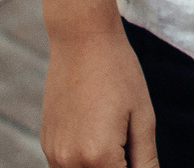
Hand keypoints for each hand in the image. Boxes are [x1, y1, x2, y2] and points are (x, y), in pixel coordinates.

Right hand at [40, 28, 156, 167]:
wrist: (81, 38)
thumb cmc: (118, 72)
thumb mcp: (143, 117)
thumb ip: (146, 161)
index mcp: (99, 156)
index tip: (139, 155)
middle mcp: (70, 161)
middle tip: (129, 145)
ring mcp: (54, 153)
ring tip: (114, 136)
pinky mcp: (47, 143)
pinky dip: (83, 163)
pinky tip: (97, 136)